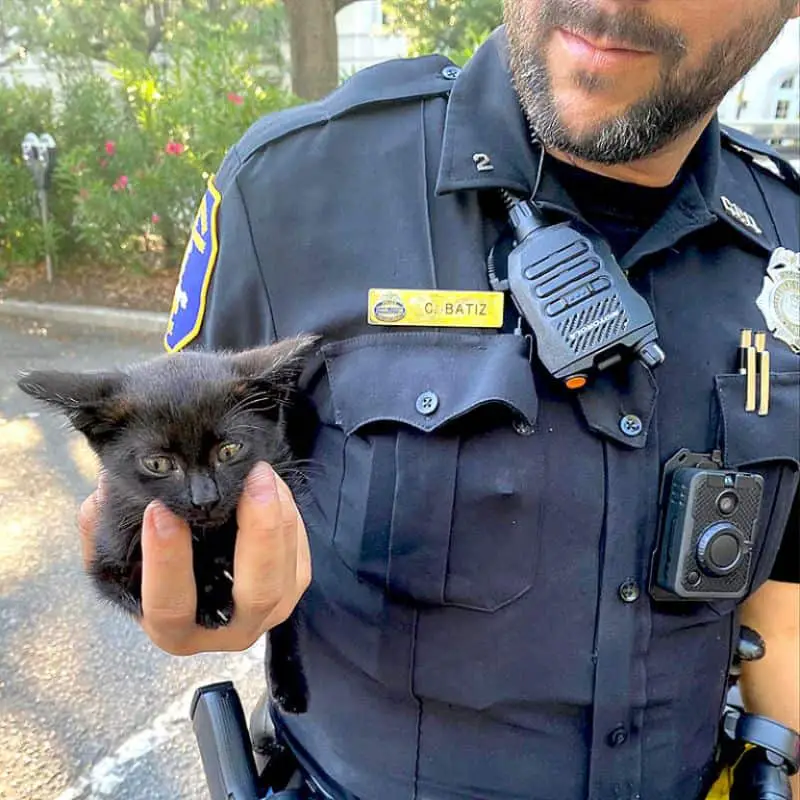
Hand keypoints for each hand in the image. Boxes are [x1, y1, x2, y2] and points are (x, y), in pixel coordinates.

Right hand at [77, 462, 311, 654]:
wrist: (197, 569)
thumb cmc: (154, 559)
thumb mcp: (116, 550)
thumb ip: (103, 528)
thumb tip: (104, 494)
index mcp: (173, 628)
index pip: (170, 607)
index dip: (166, 562)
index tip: (158, 509)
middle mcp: (225, 629)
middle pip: (256, 594)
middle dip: (260, 534)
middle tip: (253, 479)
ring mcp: (266, 613)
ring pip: (287, 574)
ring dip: (280, 518)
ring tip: (262, 472)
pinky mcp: (291, 588)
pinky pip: (301, 557)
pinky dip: (292, 520)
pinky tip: (274, 488)